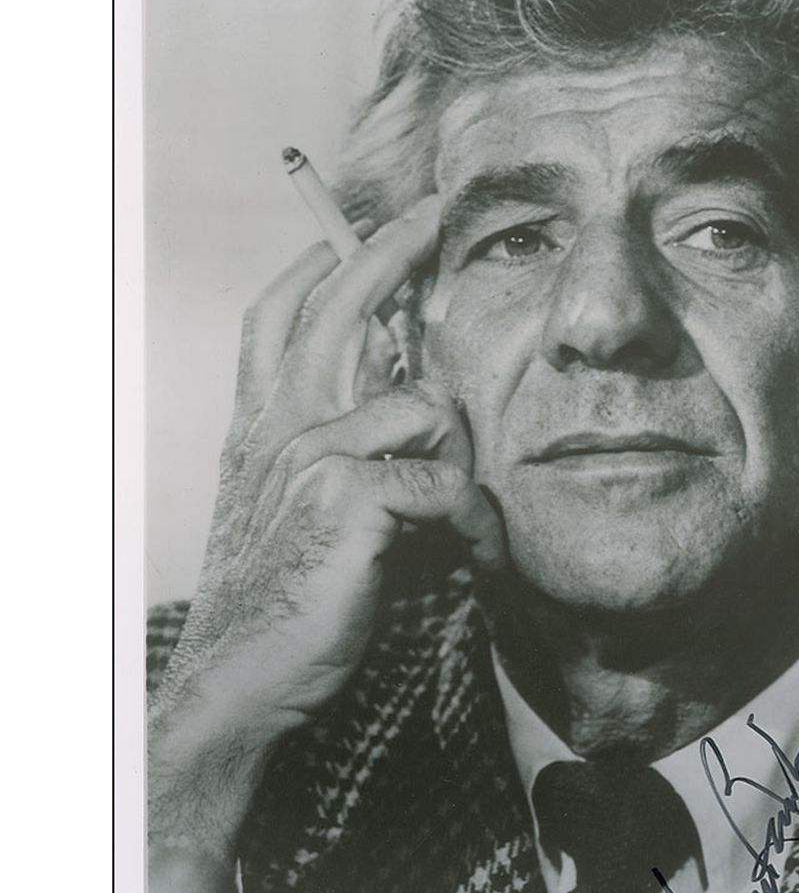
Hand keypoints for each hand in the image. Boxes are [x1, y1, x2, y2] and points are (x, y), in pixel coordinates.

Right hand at [147, 204, 504, 892]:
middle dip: (383, 247)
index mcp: (263, 425)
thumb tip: (409, 411)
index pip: (282, 315)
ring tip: (457, 519)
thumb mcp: (294, 513)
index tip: (359, 223)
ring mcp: (309, 454)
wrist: (240, 681)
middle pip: (331, 304)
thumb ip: (337, 455)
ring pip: (423, 404)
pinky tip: (458, 553)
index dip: (320, 262)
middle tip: (428, 211)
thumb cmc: (282, 599)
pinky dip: (463, 517)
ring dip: (457, 456)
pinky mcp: (347, 496)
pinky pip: (443, 478)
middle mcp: (278, 425)